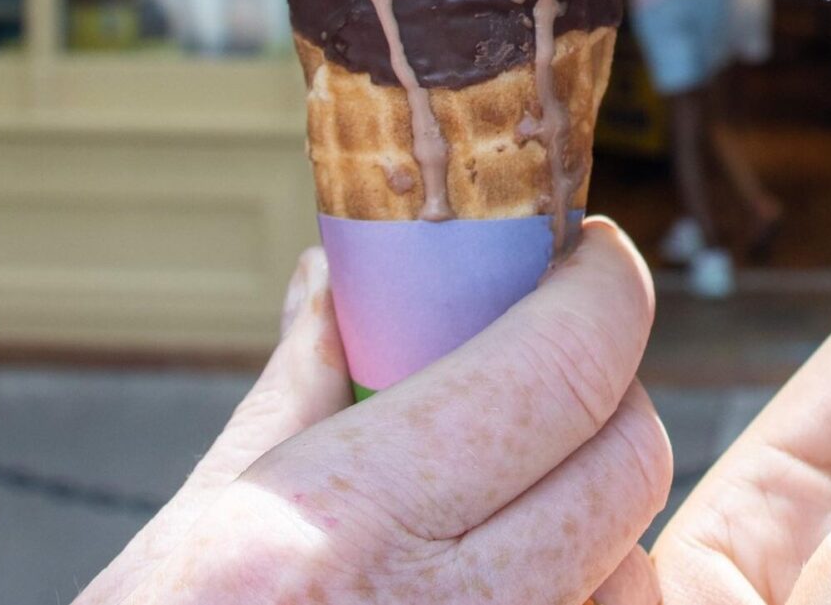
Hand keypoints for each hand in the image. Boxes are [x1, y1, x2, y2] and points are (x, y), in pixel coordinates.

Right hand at [76, 220, 672, 604]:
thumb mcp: (200, 529)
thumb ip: (300, 393)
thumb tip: (332, 279)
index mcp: (344, 522)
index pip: (563, 368)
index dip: (604, 290)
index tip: (591, 259)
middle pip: (629, 460)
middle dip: (605, 396)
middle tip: (551, 372)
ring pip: (625, 560)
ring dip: (586, 516)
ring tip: (497, 509)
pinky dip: (563, 595)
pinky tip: (481, 583)